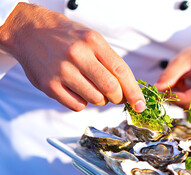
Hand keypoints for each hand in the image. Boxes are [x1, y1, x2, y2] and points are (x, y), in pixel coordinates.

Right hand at [0, 3, 145, 111]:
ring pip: (96, 100)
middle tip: (115, 96)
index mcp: (93, 41)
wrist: (29, 31)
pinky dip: (82, 102)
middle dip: (118, 98)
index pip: (121, 71)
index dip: (134, 92)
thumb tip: (129, 91)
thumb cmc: (67, 38)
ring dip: (100, 100)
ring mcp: (62, 70)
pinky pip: (77, 106)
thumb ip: (110, 62)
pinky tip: (76, 90)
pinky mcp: (49, 85)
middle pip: (111, 89)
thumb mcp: (92, 39)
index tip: (140, 105)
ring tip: (91, 87)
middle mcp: (78, 55)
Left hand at [155, 36, 190, 114]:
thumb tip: (156, 88)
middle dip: (179, 101)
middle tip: (167, 89)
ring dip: (183, 103)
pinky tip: (186, 92)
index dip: (181, 98)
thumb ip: (170, 74)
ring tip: (179, 87)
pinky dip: (189, 104)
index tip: (165, 95)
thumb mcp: (182, 59)